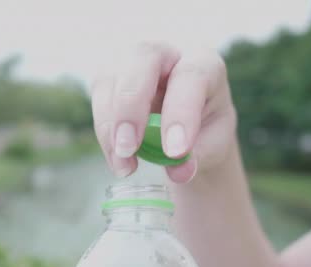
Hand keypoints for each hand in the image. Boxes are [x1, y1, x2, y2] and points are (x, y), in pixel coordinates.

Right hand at [91, 42, 236, 182]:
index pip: (191, 76)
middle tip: (129, 149)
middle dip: (131, 106)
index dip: (181, 112)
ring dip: (110, 126)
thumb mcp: (213, 143)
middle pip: (142, 58)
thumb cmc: (204, 127)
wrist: (185, 126)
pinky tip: (118, 158)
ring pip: (111, 79)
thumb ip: (200, 154)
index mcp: (203, 61)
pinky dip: (105, 134)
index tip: (175, 152)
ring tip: (125, 166)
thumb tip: (180, 171)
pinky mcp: (108, 78)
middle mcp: (165, 52)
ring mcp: (131, 60)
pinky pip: (98, 99)